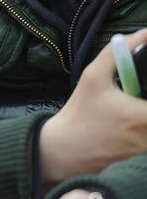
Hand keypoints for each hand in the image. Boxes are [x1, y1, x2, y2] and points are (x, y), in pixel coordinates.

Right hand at [40, 28, 146, 184]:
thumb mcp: (93, 78)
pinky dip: (144, 135)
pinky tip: (130, 130)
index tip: (146, 89)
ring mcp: (144, 154)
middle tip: (140, 98)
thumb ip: (118, 53)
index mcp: (142, 117)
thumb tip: (143, 33)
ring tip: (135, 114)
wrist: (60, 152)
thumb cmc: (78, 114)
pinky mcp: (140, 164)